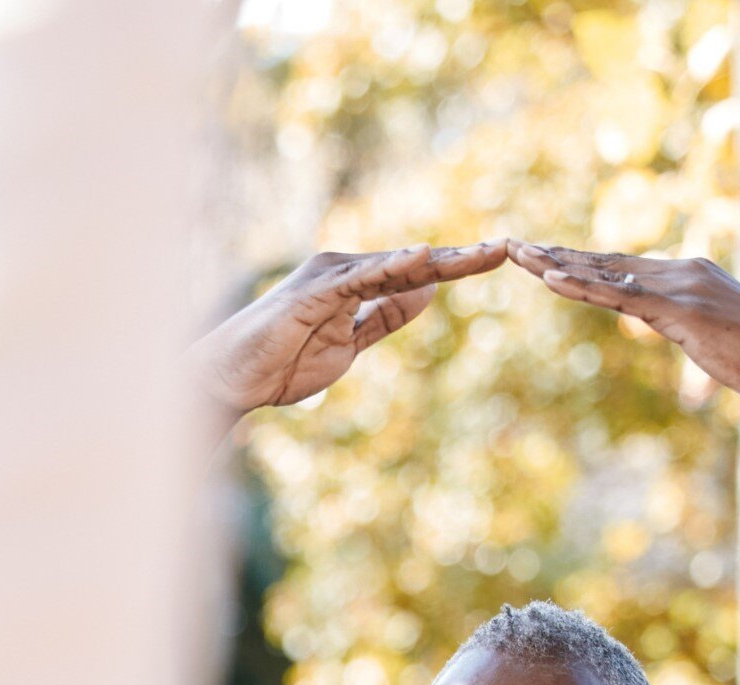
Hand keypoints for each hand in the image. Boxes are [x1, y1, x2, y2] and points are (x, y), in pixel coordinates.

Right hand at [195, 242, 507, 417]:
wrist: (230, 381)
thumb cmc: (280, 364)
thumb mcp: (348, 343)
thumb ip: (384, 316)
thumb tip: (428, 289)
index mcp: (353, 283)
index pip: (414, 274)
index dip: (457, 267)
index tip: (499, 259)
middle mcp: (343, 271)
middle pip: (412, 263)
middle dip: (461, 258)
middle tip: (509, 248)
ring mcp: (327, 278)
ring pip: (394, 266)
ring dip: (441, 259)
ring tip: (484, 254)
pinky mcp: (312, 292)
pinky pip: (360, 278)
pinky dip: (393, 266)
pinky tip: (426, 257)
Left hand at [508, 244, 739, 422]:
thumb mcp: (714, 342)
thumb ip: (689, 327)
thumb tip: (677, 328)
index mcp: (690, 278)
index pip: (623, 266)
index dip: (580, 262)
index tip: (541, 258)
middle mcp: (684, 273)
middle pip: (607, 262)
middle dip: (557, 255)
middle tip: (512, 245)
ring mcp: (684, 288)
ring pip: (608, 273)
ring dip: (557, 264)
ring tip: (517, 254)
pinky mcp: (684, 312)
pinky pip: (622, 296)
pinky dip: (583, 286)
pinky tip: (550, 279)